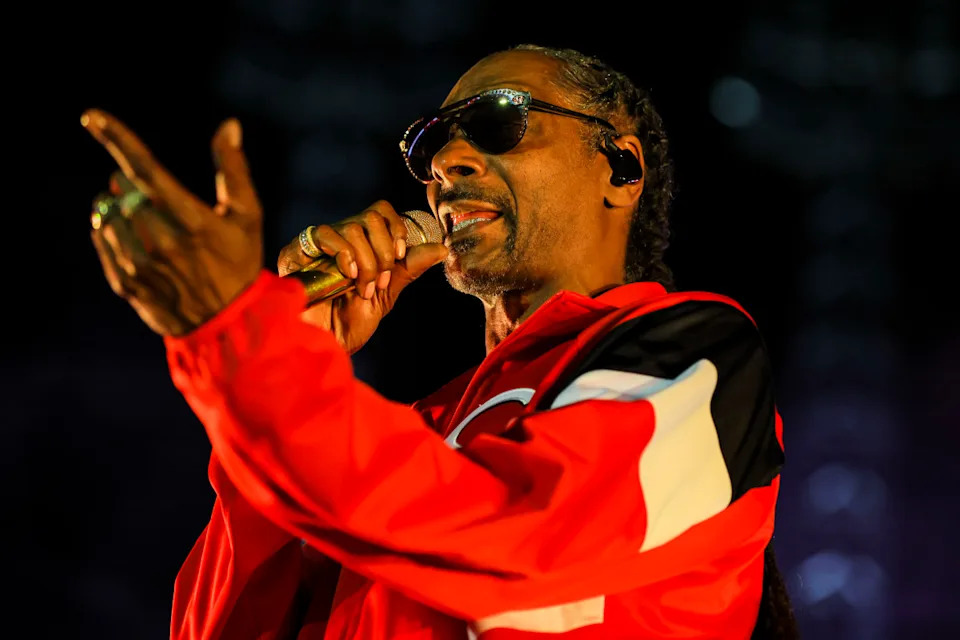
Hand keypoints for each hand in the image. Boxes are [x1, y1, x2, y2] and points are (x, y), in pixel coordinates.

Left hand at [84, 109, 263, 335]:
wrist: (229, 324)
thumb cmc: (240, 262)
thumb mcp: (247, 215)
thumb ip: (233, 169)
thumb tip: (229, 124)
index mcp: (193, 221)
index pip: (146, 170)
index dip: (117, 139)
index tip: (90, 116)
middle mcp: (163, 242)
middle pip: (124, 191)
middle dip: (131, 184)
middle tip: (154, 197)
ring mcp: (141, 265)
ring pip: (110, 214)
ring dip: (120, 207)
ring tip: (145, 219)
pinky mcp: (126, 283)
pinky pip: (103, 240)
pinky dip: (110, 230)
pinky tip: (131, 237)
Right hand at [277, 201, 446, 354]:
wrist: (326, 345)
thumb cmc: (351, 323)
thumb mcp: (387, 293)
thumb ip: (409, 268)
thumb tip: (442, 248)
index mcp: (360, 244)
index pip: (381, 211)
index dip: (396, 228)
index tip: (402, 257)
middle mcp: (339, 239)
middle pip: (371, 215)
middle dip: (385, 251)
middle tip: (381, 283)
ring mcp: (317, 245)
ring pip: (352, 226)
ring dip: (367, 261)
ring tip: (363, 289)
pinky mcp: (295, 253)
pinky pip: (323, 234)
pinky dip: (344, 254)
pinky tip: (347, 277)